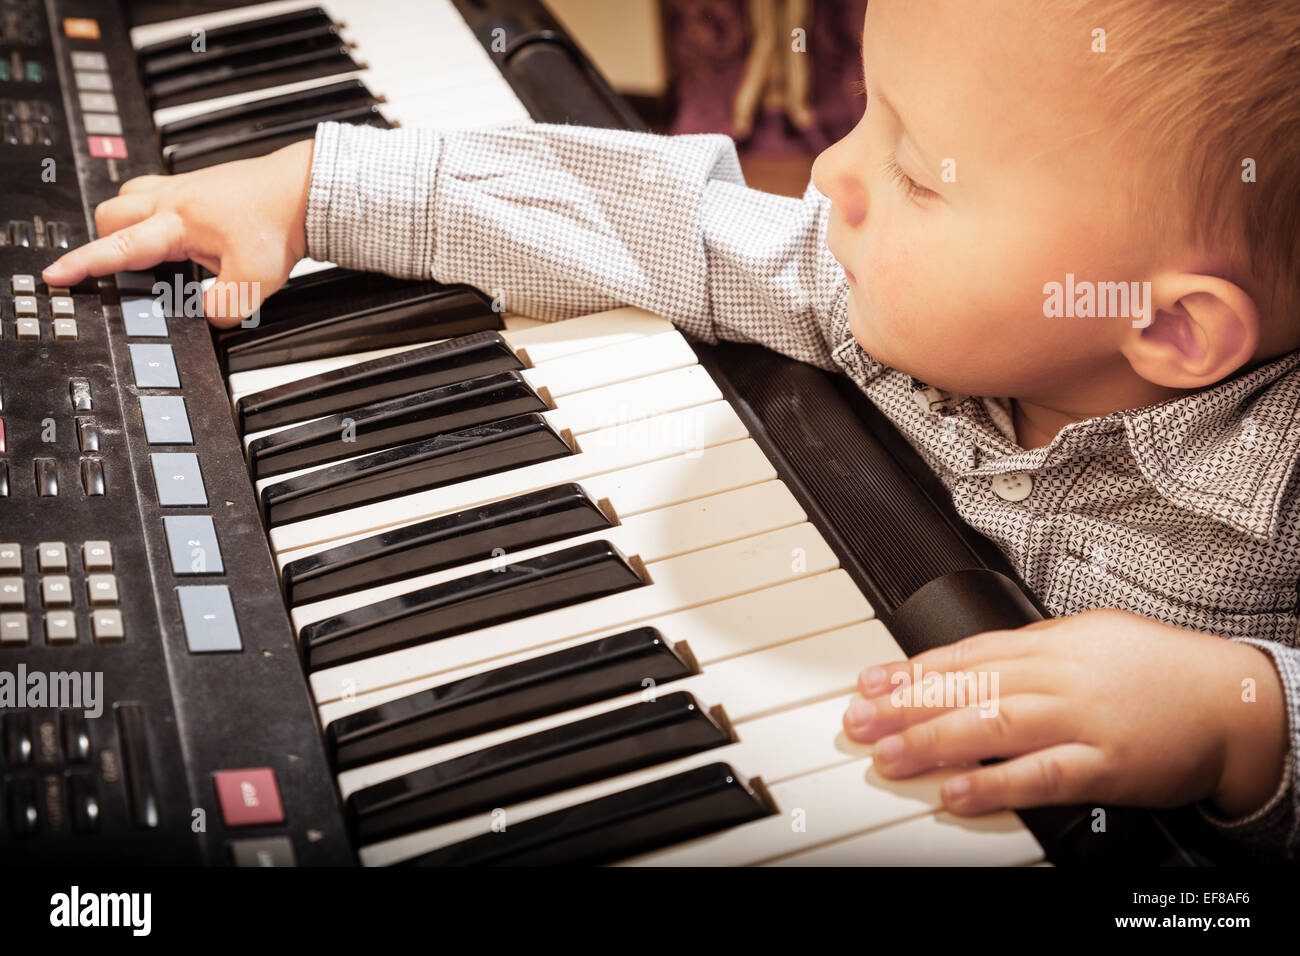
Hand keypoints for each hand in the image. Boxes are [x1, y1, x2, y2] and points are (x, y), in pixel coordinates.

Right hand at [41, 138, 314, 327]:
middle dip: (104, 242)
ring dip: (126, 223)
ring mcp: (182, 188)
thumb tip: (207, 321)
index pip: (119, 247)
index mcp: (178, 223)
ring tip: (149, 253)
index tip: (57, 276)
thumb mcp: (256, 283)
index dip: (85, 264)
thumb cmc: (279, 224)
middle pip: (110, 215)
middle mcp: (172, 200)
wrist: (304, 191)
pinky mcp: (195, 186)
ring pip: (128, 198)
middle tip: (116, 269)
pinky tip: (176, 233)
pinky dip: (151, 213)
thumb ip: (225, 309)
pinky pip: (153, 193)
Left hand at [843, 607, 1288, 817]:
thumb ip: (1031, 648)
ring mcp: (1080, 720)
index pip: (966, 654)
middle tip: (858, 721)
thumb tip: (971, 656)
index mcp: (1051, 644)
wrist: (1230, 701)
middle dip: (905, 706)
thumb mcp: (1089, 637)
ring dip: (933, 743)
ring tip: (888, 756)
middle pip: (967, 687)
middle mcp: (1058, 677)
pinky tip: (955, 793)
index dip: (911, 670)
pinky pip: (1041, 775)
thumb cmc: (1159, 670)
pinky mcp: (1104, 764)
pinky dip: (994, 785)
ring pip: (992, 726)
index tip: (869, 682)